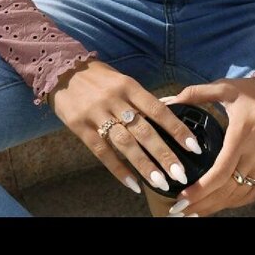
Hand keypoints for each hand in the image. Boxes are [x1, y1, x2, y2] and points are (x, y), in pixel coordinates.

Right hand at [47, 60, 202, 194]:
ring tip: (160, 183)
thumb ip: (141, 100)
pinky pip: (102, 152)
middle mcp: (115, 100)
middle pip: (144, 130)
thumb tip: (167, 117)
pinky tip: (133, 184)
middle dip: (164, 154)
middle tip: (180, 174)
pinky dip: (118, 170)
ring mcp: (96, 114)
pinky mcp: (80, 127)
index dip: (177, 129)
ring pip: (125, 144)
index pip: (158, 110)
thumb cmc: (98, 78)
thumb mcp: (122, 81)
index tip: (193, 147)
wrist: (60, 69)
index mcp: (129, 87)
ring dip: (144, 166)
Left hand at [163, 78, 254, 216]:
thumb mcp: (225, 87)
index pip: (220, 173)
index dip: (200, 190)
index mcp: (241, 136)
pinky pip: (253, 193)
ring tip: (195, 212)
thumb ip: (195, 94)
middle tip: (178, 211)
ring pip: (238, 195)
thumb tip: (168, 100)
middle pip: (226, 190)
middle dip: (201, 204)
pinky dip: (235, 202)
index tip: (181, 199)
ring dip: (216, 206)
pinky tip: (220, 205)